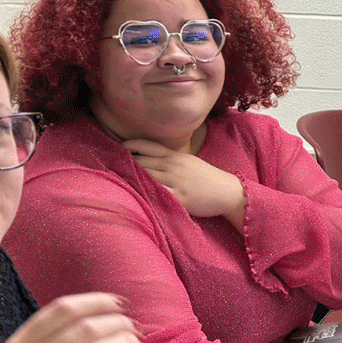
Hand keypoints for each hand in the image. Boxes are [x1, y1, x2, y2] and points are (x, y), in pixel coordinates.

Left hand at [124, 139, 244, 220]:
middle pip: (142, 162)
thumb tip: (150, 160)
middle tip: (113, 167)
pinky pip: (158, 194)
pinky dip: (146, 194)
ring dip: (132, 179)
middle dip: (126, 165)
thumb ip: (171, 160)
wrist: (228, 191)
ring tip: (119, 182)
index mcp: (175, 156)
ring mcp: (176, 182)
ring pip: (147, 177)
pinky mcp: (180, 197)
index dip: (131, 145)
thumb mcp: (189, 162)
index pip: (148, 146)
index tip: (119, 148)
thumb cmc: (208, 178)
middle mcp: (173, 166)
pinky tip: (137, 196)